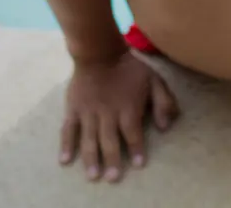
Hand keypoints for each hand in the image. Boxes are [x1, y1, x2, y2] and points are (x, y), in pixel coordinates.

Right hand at [60, 51, 178, 181]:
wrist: (100, 52)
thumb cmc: (130, 68)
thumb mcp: (154, 79)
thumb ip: (163, 101)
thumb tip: (165, 126)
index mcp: (128, 108)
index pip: (133, 133)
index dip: (136, 149)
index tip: (139, 165)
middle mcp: (108, 114)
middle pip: (110, 141)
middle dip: (112, 160)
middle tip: (112, 178)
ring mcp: (88, 113)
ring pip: (89, 140)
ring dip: (91, 159)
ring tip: (93, 176)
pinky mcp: (73, 110)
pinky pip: (68, 130)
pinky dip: (66, 146)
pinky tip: (65, 161)